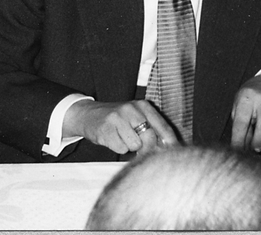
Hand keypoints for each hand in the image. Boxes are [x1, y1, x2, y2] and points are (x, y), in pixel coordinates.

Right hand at [64, 100, 178, 155]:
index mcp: (143, 105)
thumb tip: (170, 149)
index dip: (170, 144)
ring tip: (122, 138)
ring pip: (135, 145)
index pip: (164, 128)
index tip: (173, 155)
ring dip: (130, 147)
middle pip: (150, 138)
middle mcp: (131, 109)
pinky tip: (112, 139)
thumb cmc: (117, 120)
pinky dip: (118, 148)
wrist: (87, 114)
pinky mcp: (106, 129)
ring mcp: (117, 118)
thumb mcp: (136, 117)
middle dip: (147, 148)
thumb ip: (153, 130)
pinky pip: (121, 149)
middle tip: (139, 148)